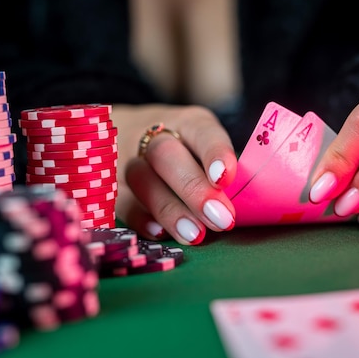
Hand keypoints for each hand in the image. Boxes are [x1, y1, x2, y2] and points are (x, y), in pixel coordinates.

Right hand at [112, 104, 236, 243]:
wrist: (119, 134)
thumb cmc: (182, 150)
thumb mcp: (203, 147)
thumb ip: (220, 170)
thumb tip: (249, 205)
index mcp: (186, 122)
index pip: (200, 130)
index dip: (213, 152)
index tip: (225, 178)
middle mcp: (152, 136)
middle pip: (166, 155)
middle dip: (194, 189)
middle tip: (221, 218)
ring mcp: (126, 159)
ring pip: (142, 179)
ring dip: (170, 210)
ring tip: (196, 235)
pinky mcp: (109, 185)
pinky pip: (120, 202)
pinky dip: (140, 219)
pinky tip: (160, 234)